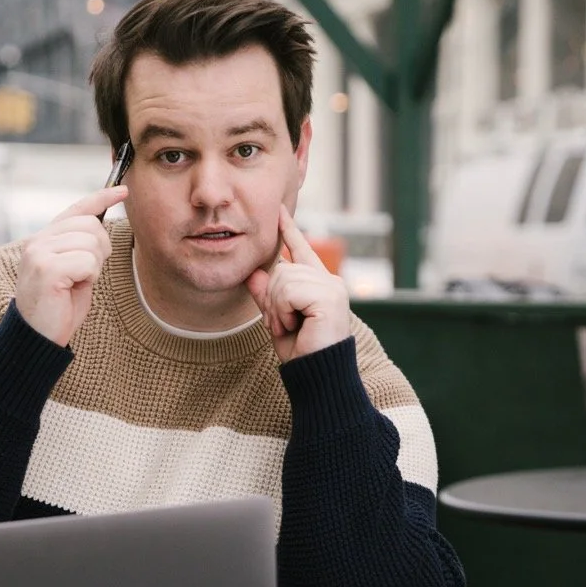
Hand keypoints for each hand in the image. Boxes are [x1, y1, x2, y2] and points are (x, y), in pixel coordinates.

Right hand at [16, 185, 127, 346]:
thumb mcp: (74, 271)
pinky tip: (73, 288)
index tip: (123, 191)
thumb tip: (101, 225)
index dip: (102, 197)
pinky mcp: (46, 268)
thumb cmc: (59, 307)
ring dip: (93, 266)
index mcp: (44, 239)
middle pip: (91, 225)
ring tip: (77, 282)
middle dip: (100, 250)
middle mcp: (38, 241)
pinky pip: (87, 261)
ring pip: (91, 242)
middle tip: (86, 273)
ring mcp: (39, 253)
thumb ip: (81, 247)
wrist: (38, 337)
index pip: (77, 209)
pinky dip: (89, 277)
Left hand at [245, 206, 350, 362]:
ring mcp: (331, 288)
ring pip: (282, 279)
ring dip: (278, 308)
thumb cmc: (301, 353)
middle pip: (281, 269)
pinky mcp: (329, 297)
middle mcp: (329, 282)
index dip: (290, 231)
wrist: (316, 375)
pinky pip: (288, 291)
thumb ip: (267, 296)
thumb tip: (254, 274)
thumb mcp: (277, 320)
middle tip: (284, 324)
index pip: (301, 251)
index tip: (280, 211)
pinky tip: (296, 325)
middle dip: (272, 299)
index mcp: (319, 285)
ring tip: (291, 327)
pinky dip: (283, 311)